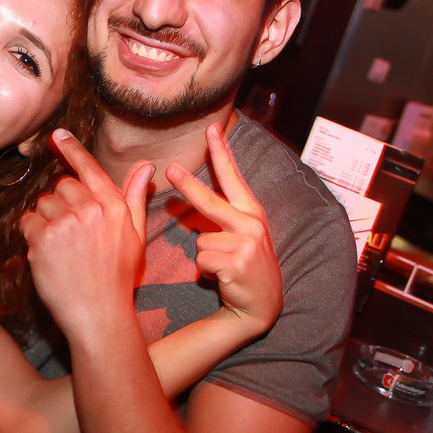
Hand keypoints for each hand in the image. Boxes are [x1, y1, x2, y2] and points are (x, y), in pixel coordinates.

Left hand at [21, 129, 153, 336]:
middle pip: (62, 186)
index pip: (89, 168)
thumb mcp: (135, 235)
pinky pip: (27, 221)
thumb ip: (135, 197)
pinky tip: (47, 253)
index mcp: (113, 205)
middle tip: (71, 232)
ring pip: (43, 203)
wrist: (99, 313)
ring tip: (61, 247)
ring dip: (46, 220)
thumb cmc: (118, 277)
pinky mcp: (42, 238)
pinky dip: (31, 235)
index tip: (57, 135)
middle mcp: (90, 208)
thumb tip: (146, 166)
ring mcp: (65, 222)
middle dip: (62, 204)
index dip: (72, 150)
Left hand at [165, 123, 282, 336]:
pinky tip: (223, 276)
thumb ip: (222, 215)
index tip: (211, 128)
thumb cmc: (245, 264)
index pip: (233, 177)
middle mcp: (251, 224)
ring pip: (200, 241)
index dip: (222, 152)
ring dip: (205, 256)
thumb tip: (192, 197)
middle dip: (188, 185)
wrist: (261, 304)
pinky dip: (206, 270)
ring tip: (223, 265)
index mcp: (252, 212)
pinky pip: (202, 259)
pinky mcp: (236, 262)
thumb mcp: (242, 235)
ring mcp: (246, 243)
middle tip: (171, 168)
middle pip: (210, 201)